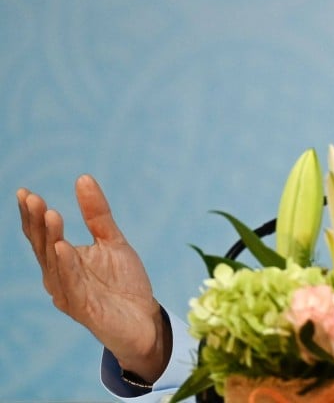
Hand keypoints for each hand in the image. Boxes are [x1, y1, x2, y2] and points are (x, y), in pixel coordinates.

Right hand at [17, 175, 170, 382]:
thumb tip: (83, 178)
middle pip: (43, 247)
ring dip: (51, 239)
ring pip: (54, 264)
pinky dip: (66, 266)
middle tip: (33, 198)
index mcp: (63, 261)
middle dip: (37, 222)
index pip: (43, 235)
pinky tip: (63, 247)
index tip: (25, 192)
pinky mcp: (83, 308)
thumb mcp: (113, 241)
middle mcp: (59, 277)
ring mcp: (69, 294)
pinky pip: (71, 285)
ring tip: (51, 214)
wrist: (144, 319)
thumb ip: (97, 214)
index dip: (33, 215)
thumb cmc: (123, 283)